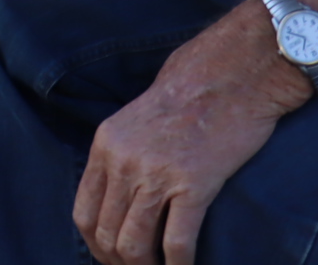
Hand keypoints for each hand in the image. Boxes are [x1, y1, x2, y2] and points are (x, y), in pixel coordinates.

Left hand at [74, 1, 315, 264]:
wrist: (233, 72)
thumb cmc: (192, 90)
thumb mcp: (137, 116)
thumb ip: (124, 152)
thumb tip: (122, 196)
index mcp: (107, 143)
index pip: (84, 212)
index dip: (96, 244)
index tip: (111, 258)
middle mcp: (125, 160)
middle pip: (107, 233)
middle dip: (119, 263)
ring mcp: (157, 173)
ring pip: (134, 245)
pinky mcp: (194, 184)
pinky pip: (177, 242)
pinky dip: (178, 264)